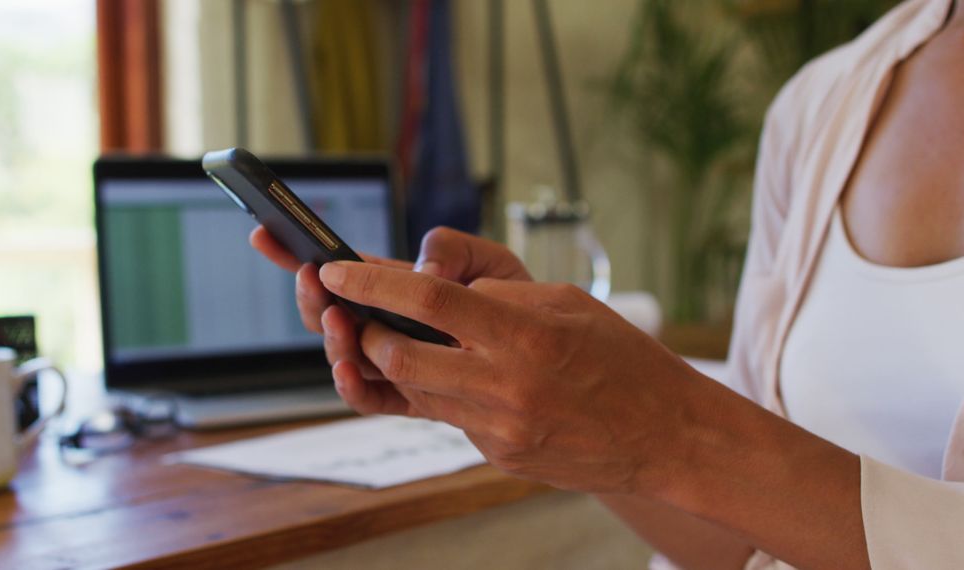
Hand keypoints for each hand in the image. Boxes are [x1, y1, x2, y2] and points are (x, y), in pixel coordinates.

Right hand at [250, 225, 530, 379]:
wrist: (560, 367)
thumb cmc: (526, 308)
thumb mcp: (494, 261)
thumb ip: (456, 251)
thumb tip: (423, 272)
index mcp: (399, 289)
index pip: (341, 270)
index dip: (298, 251)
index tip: (266, 230)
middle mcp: (388, 327)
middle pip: (329, 315)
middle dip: (311, 297)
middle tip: (311, 278)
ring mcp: (396, 365)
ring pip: (344, 356)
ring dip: (332, 338)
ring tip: (339, 318)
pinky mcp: (413, 400)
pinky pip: (371, 399)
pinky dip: (353, 386)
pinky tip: (347, 368)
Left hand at [317, 260, 703, 495]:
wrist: (666, 435)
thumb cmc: (623, 357)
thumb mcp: (567, 302)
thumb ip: (499, 295)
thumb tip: (440, 292)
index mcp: (525, 334)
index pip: (429, 301)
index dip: (372, 284)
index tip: (336, 273)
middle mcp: (505, 385)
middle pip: (400, 357)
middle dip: (364, 333)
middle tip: (353, 315)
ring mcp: (499, 428)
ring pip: (415, 393)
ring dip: (393, 364)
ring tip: (393, 341)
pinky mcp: (499, 455)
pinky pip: (449, 419)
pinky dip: (440, 393)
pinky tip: (459, 378)